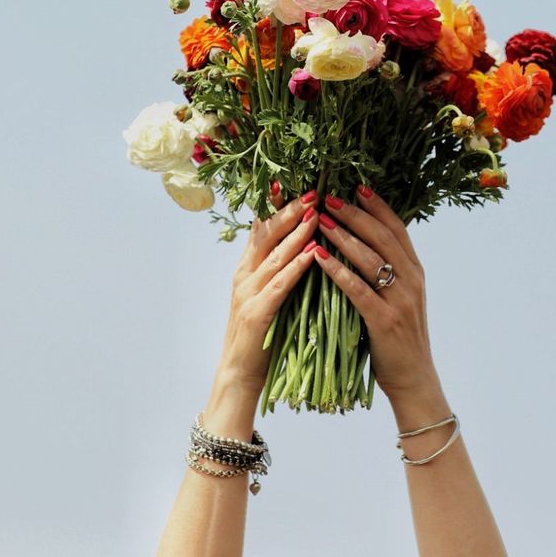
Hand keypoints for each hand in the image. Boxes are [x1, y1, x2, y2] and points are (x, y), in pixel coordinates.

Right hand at [205, 193, 318, 436]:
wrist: (239, 376)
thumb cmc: (261, 336)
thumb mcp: (269, 295)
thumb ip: (281, 270)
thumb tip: (306, 243)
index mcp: (248, 268)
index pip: (263, 227)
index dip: (279, 203)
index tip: (298, 180)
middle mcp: (244, 275)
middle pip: (267, 233)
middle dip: (290, 209)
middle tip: (313, 189)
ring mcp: (247, 293)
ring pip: (274, 254)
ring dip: (296, 231)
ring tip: (316, 211)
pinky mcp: (256, 314)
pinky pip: (279, 285)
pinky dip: (296, 266)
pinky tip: (312, 253)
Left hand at [310, 185, 443, 408]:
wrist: (413, 379)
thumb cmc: (397, 339)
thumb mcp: (399, 298)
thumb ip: (387, 271)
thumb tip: (361, 243)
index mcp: (415, 271)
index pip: (397, 229)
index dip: (377, 206)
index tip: (356, 185)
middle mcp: (412, 280)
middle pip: (383, 236)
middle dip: (355, 214)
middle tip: (330, 196)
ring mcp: (401, 300)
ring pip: (371, 258)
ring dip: (343, 236)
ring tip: (319, 219)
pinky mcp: (385, 320)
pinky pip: (358, 289)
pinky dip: (337, 270)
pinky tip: (318, 257)